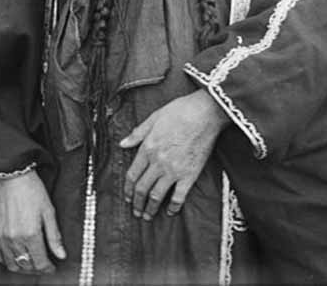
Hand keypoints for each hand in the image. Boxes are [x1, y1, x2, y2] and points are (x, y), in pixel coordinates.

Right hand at [0, 169, 65, 273]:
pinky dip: (6, 260)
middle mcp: (14, 239)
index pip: (40, 263)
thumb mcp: (48, 210)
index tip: (53, 266)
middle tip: (43, 263)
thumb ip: (54, 236)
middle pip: (26, 266)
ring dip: (22, 266)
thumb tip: (61, 255)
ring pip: (11, 264)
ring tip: (30, 260)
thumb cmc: (32, 189)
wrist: (11, 175)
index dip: (48, 268)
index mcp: (31, 234)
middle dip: (37, 268)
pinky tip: (14, 254)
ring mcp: (0, 238)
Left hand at [120, 90, 228, 221]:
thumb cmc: (180, 111)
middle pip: (142, 188)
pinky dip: (173, 207)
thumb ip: (137, 133)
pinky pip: (179, 196)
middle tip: (136, 212)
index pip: (132, 175)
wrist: (204, 113)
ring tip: (148, 216)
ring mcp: (174, 170)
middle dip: (137, 203)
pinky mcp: (189, 175)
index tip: (127, 197)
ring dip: (150, 208)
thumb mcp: (154, 117)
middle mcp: (158, 162)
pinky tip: (170, 212)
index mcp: (148, 148)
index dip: (128, 189)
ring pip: (157, 195)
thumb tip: (122, 143)